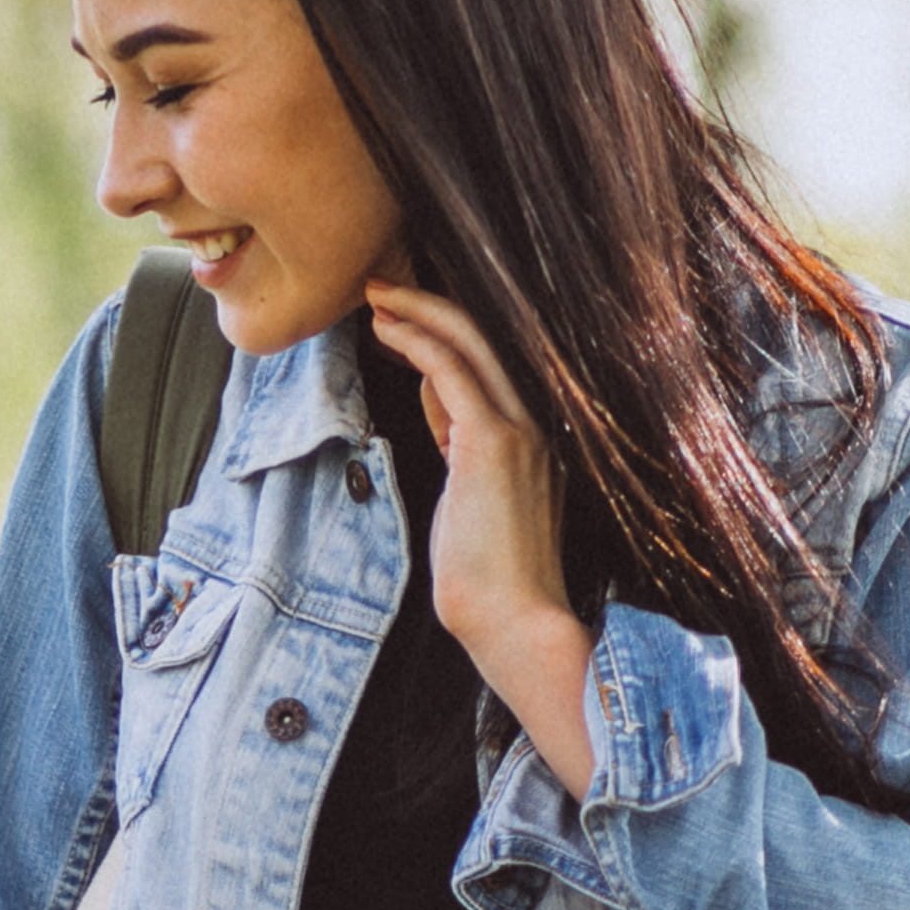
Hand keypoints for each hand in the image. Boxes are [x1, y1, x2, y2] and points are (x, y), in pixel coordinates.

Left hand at [362, 279, 595, 796]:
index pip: (486, 370)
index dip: (440, 338)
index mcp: (531, 439)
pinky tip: (386, 330)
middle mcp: (534, 425)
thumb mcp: (470, 498)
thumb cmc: (490, 578)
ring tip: (375, 297)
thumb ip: (461, 449)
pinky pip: (453, 371)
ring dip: (418, 313)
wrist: (515, 621)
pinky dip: (419, 341)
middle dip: (429, 307)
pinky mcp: (494, 443)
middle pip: (484, 341)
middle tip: (380, 288)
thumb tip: (438, 407)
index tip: (399, 321)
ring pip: (470, 344)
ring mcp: (519, 430)